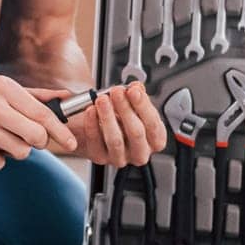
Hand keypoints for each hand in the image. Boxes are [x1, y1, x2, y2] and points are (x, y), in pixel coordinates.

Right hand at [0, 74, 79, 169]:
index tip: (71, 143)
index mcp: (4, 89)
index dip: (61, 131)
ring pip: (20, 152)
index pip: (42, 114)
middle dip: (37, 143)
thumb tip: (66, 97)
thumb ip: (34, 94)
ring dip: (15, 151)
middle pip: (36, 137)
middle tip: (28, 139)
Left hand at [33, 81, 166, 167]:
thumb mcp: (131, 103)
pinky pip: (96, 142)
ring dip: (108, 116)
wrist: (94, 125)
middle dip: (125, 109)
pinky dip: (92, 124)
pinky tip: (91, 110)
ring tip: (102, 99)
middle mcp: (140, 152)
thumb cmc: (119, 115)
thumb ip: (136, 94)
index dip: (143, 106)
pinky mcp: (100, 158)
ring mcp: (120, 157)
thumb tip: (137, 87)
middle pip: (136, 133)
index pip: (153, 125)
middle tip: (116, 91)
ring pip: (115, 140)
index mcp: (154, 139)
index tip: (133, 90)